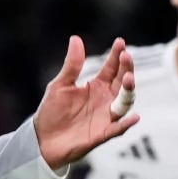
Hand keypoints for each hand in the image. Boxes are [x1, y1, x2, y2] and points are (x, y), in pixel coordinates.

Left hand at [33, 36, 138, 169]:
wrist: (42, 140)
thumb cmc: (52, 112)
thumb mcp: (60, 85)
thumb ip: (72, 65)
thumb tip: (76, 38)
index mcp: (96, 86)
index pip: (111, 68)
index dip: (116, 56)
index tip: (120, 42)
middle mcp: (105, 100)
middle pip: (122, 82)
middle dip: (126, 69)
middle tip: (126, 56)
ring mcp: (106, 116)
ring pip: (124, 102)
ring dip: (129, 91)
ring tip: (129, 78)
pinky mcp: (102, 134)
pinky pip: (118, 129)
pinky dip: (127, 124)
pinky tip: (135, 117)